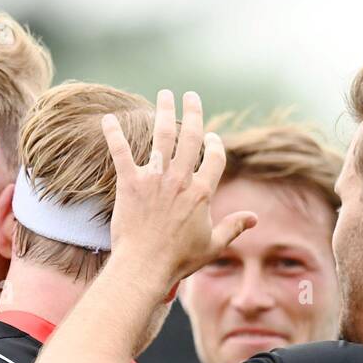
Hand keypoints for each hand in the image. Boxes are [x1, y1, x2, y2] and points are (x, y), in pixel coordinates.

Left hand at [103, 89, 256, 289]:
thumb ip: (233, 227)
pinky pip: (121, 152)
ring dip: (164, 112)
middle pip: (191, 137)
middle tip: (190, 95)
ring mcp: (155, 179)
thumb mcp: (212, 245)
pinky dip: (114, 134)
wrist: (146, 267)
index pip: (215, 158)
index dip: (216, 145)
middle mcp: (181, 179)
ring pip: (162, 136)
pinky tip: (108, 118)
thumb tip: (253, 218)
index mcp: (202, 192)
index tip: (212, 137)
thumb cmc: (179, 260)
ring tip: (165, 95)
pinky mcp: (130, 183)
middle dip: (193, 112)